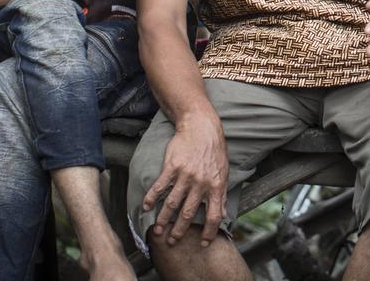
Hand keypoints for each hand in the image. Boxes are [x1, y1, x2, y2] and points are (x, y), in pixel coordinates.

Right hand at [143, 117, 227, 246]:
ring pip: (172, 203)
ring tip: (158, 230)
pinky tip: (146, 207)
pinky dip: (152, 198)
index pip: (214, 215)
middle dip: (179, 230)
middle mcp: (201, 183)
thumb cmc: (214, 149)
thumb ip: (221, 193)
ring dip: (163, 219)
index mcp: (216, 185)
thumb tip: (222, 214)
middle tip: (172, 241)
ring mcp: (186, 175)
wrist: (201, 127)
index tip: (202, 242)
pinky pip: (160, 186)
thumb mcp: (223, 171)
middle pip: (189, 213)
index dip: (209, 231)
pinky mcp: (172, 166)